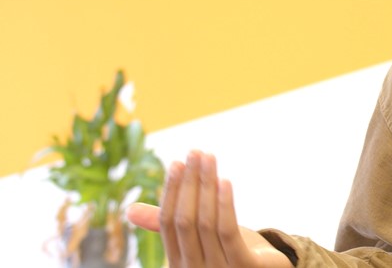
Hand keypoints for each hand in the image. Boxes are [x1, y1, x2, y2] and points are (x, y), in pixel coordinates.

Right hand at [127, 151, 292, 267]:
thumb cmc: (230, 252)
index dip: (171, 192)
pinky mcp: (243, 266)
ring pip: (206, 223)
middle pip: (185, 221)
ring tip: (209, 158)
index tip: (177, 163)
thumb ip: (170, 225)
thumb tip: (129, 210)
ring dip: (206, 185)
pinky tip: (225, 181)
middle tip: (195, 153)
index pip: (168, 224)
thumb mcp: (200, 236)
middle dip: (189, 183)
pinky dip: (225, 204)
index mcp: (178, 263)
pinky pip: (228, 232)